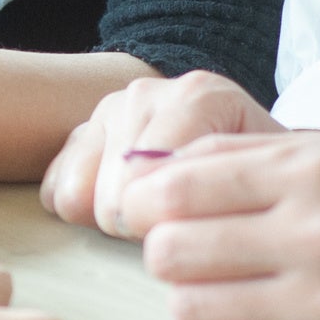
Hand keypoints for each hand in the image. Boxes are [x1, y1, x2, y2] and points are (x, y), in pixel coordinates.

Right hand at [39, 69, 283, 236]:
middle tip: (179, 224)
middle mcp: (146, 93)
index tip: (201, 225)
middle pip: (115, 195)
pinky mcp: (76, 136)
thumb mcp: (266, 183)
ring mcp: (105, 111)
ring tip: (151, 214)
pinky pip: (54, 191)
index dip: (171, 224)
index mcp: (199, 95)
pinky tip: (118, 207)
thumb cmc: (257, 178)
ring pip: (76, 197)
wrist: (239, 150)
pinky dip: (80, 211)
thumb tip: (167, 218)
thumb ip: (233, 190)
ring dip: (111, 220)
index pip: (155, 180)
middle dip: (143, 227)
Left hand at [121, 135, 319, 319]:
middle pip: (170, 253)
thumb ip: (247, 159)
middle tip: (194, 257)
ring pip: (192, 311)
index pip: (176, 190)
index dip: (149, 205)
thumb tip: (153, 174)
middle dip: (168, 254)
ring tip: (226, 294)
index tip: (159, 215)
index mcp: (315, 173)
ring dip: (194, 304)